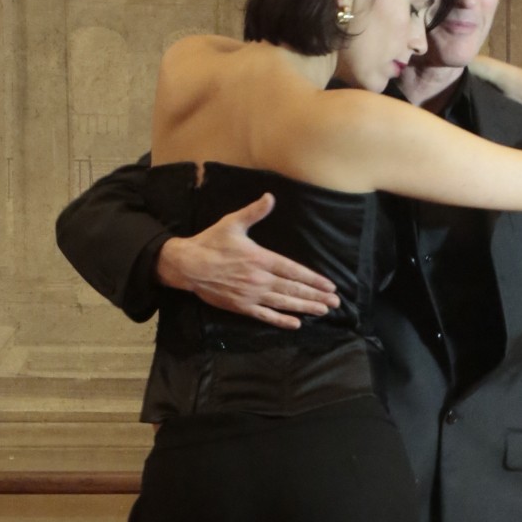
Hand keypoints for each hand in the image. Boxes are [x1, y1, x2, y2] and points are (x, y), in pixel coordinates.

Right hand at [155, 193, 339, 327]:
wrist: (187, 265)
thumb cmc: (211, 243)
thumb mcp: (233, 223)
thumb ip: (254, 212)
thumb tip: (270, 197)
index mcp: (260, 258)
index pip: (293, 271)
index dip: (313, 279)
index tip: (329, 285)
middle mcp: (259, 279)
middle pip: (293, 289)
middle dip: (316, 296)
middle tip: (335, 302)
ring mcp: (251, 295)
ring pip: (284, 303)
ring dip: (305, 307)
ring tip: (323, 310)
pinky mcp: (242, 306)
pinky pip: (265, 316)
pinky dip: (281, 321)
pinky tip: (296, 323)